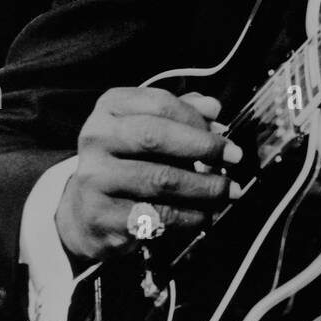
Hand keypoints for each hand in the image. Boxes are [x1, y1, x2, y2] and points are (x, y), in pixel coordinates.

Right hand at [54, 88, 242, 262]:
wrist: (85, 211)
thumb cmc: (128, 161)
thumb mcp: (148, 127)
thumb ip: (182, 113)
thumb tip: (214, 108)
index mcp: (109, 108)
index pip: (159, 104)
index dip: (198, 119)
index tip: (225, 135)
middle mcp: (96, 139)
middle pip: (155, 137)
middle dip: (204, 148)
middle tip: (235, 158)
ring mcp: (95, 178)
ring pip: (160, 179)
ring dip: (204, 187)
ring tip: (228, 191)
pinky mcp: (101, 215)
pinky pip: (155, 215)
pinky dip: (188, 216)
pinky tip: (204, 214)